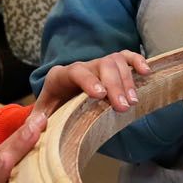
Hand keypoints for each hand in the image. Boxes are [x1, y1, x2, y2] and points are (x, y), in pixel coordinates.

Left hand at [36, 50, 150, 115]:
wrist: (58, 101)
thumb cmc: (52, 110)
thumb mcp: (41, 116)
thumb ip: (36, 121)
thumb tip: (37, 125)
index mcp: (60, 76)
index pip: (76, 71)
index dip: (88, 80)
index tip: (100, 94)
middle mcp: (81, 66)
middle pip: (101, 65)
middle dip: (114, 85)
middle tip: (123, 107)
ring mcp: (97, 65)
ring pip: (115, 61)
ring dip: (127, 80)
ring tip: (132, 101)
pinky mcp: (111, 67)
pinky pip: (126, 57)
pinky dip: (137, 61)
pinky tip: (146, 73)